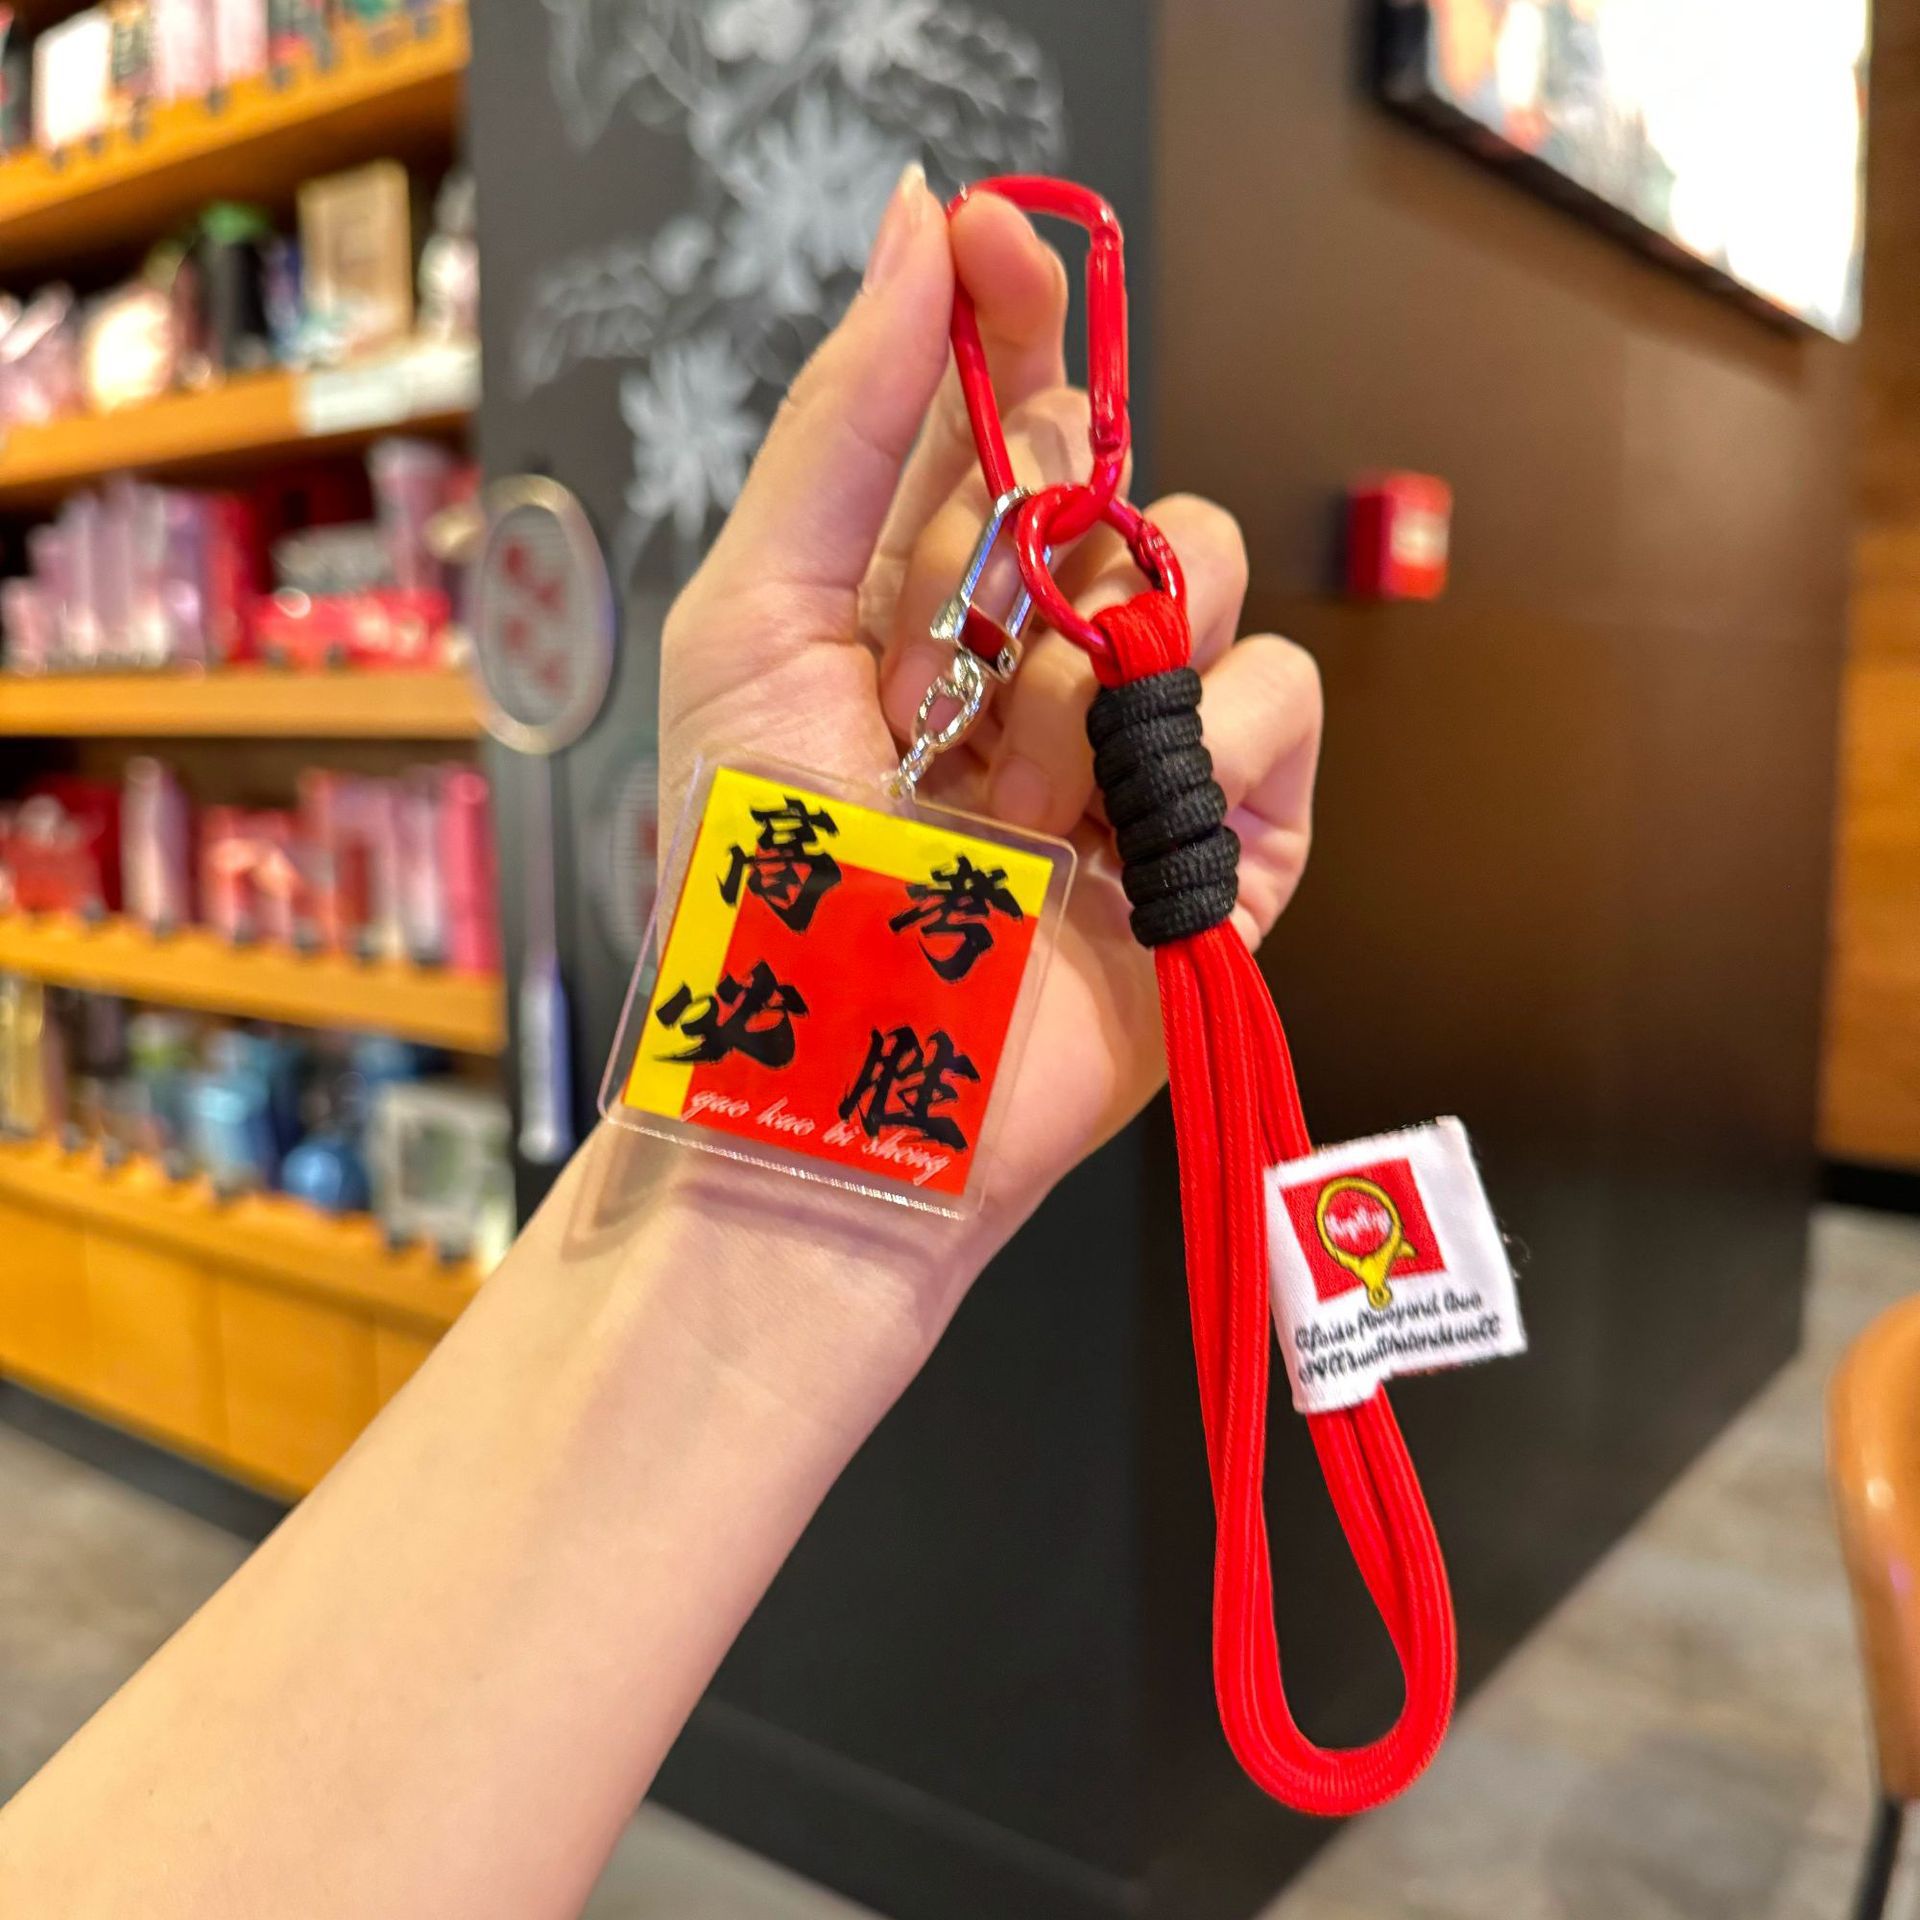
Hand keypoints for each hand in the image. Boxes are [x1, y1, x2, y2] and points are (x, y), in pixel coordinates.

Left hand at [656, 165, 1321, 1262]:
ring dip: (1119, 643)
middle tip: (987, 600)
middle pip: (1118, 471)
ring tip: (1020, 774)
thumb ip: (845, 422)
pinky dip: (1216, 741)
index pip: (994, 413)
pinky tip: (1124, 822)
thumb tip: (922, 217)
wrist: (837, 1102)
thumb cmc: (763, 878)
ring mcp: (1129, 744)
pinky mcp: (1220, 838)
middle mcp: (1031, 655)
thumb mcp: (756, 621)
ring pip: (1208, 568)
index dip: (1011, 317)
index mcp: (916, 599)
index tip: (1008, 245)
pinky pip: (1282, 703)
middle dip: (1065, 503)